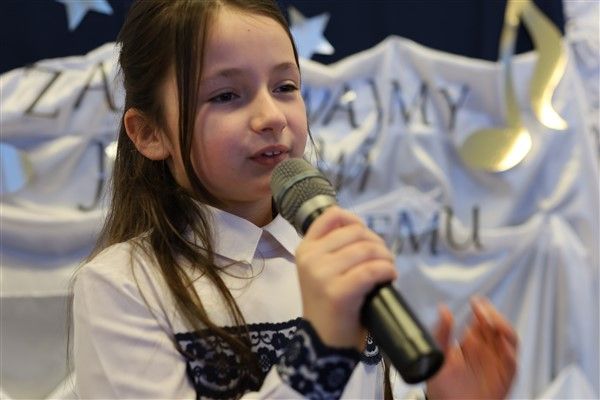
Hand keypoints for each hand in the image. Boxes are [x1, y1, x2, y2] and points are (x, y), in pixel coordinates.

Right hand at [295, 206, 396, 350]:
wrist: (323, 344)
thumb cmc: (329, 306)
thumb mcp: (323, 271)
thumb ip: (335, 249)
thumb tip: (363, 230)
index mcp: (306, 249)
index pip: (332, 216)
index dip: (356, 220)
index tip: (367, 236)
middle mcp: (311, 257)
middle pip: (357, 232)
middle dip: (378, 244)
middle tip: (385, 260)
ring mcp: (322, 274)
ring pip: (367, 250)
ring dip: (386, 258)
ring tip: (388, 271)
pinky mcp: (337, 292)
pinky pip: (372, 270)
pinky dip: (387, 272)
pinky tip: (390, 279)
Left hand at [426, 297, 518, 399]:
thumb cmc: (443, 387)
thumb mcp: (439, 355)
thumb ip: (441, 333)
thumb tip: (443, 311)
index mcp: (470, 343)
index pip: (480, 320)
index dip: (481, 309)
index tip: (476, 302)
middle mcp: (485, 350)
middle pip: (496, 326)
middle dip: (492, 315)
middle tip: (483, 311)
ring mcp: (496, 362)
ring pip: (508, 339)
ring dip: (504, 328)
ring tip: (493, 323)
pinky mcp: (504, 377)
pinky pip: (512, 363)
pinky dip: (511, 353)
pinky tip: (504, 347)